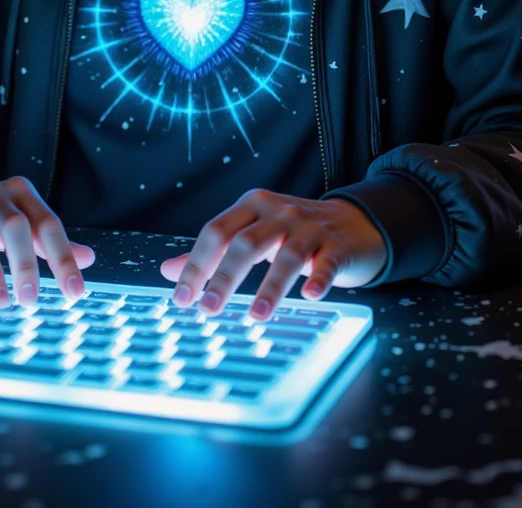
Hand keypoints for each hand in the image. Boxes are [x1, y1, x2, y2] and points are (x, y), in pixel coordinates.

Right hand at [0, 174, 94, 308]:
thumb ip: (48, 241)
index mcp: (18, 193)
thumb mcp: (19, 225)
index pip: (47, 224)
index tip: (75, 292)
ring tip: (2, 303)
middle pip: (16, 226)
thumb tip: (88, 259)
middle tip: (32, 300)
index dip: (63, 258)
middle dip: (27, 264)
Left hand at [159, 190, 387, 320]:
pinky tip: (310, 296)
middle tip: (208, 310)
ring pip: (286, 255)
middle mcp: (279, 211)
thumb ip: (212, 252)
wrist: (353, 224)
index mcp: (252, 206)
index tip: (182, 298)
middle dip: (224, 276)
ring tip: (255, 316)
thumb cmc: (292, 232)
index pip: (216, 231)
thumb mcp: (251, 233)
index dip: (197, 264)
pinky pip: (327, 262)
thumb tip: (168, 271)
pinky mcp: (337, 246)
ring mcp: (310, 227)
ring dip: (270, 287)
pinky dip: (318, 278)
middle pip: (245, 242)